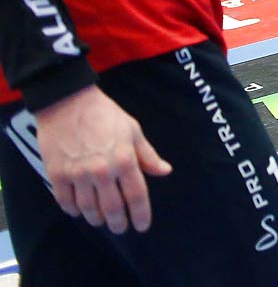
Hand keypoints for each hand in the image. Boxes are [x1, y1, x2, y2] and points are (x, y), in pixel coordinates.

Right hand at [35, 86, 170, 234]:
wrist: (67, 103)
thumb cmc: (105, 115)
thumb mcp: (133, 130)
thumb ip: (147, 155)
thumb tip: (165, 171)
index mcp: (124, 159)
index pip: (136, 195)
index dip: (141, 214)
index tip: (142, 226)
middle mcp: (102, 171)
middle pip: (112, 208)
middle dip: (118, 223)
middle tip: (121, 229)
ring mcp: (78, 175)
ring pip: (88, 209)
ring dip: (96, 219)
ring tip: (101, 221)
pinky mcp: (57, 175)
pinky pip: (65, 202)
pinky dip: (73, 210)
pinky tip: (79, 211)